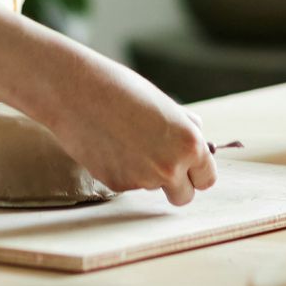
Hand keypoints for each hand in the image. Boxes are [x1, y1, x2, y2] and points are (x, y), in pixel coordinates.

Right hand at [35, 55, 217, 206]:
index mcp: (190, 144)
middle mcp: (170, 167)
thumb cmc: (123, 90)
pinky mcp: (117, 184)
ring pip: (153, 187)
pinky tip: (110, 144)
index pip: (207, 179)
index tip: (188, 167)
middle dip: (176, 185)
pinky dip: (123, 170)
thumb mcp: (164, 104)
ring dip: (146, 173)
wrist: (78, 92)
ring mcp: (143, 179)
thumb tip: (200, 142)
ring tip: (126, 138)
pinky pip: (128, 184)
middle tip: (160, 161)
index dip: (196, 172)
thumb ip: (185, 128)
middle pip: (184, 196)